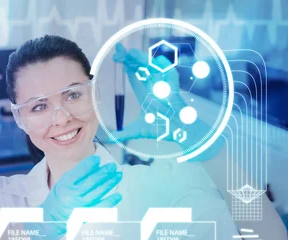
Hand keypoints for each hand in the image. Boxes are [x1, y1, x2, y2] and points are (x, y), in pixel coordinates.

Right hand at [27, 156, 122, 239]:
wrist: (50, 220)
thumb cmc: (58, 199)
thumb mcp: (62, 184)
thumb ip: (75, 175)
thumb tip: (94, 165)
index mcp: (64, 186)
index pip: (78, 172)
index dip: (89, 165)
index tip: (98, 159)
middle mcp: (72, 196)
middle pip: (91, 182)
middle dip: (103, 172)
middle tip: (113, 166)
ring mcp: (80, 206)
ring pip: (97, 193)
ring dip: (109, 183)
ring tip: (118, 175)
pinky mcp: (85, 216)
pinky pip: (100, 208)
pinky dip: (110, 202)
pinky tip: (118, 195)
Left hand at [111, 45, 221, 160]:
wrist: (178, 132)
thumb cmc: (162, 128)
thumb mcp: (138, 130)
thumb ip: (124, 133)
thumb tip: (109, 139)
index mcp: (145, 92)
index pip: (134, 75)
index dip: (126, 64)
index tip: (117, 55)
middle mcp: (153, 86)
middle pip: (140, 68)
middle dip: (130, 58)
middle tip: (118, 51)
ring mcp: (164, 87)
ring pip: (152, 68)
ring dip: (142, 60)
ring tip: (130, 54)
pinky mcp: (174, 90)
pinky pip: (170, 76)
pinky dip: (165, 68)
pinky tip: (156, 62)